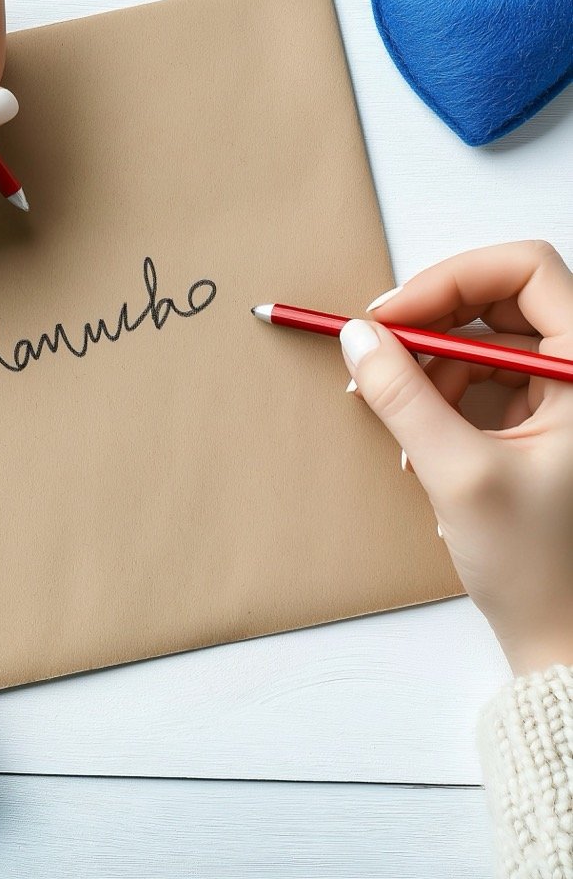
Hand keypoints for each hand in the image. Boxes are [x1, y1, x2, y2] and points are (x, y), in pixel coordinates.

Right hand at [339, 241, 572, 676]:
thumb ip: (403, 397)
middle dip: (433, 320)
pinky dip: (444, 394)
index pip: (527, 269)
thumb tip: (358, 337)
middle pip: (503, 299)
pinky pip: (487, 378)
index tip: (392, 313)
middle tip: (376, 346)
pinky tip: (419, 438)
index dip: (453, 278)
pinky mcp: (545, 422)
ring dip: (432, 362)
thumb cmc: (538, 568)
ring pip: (489, 338)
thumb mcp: (459, 474)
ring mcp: (566, 396)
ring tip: (393, 410)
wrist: (564, 640)